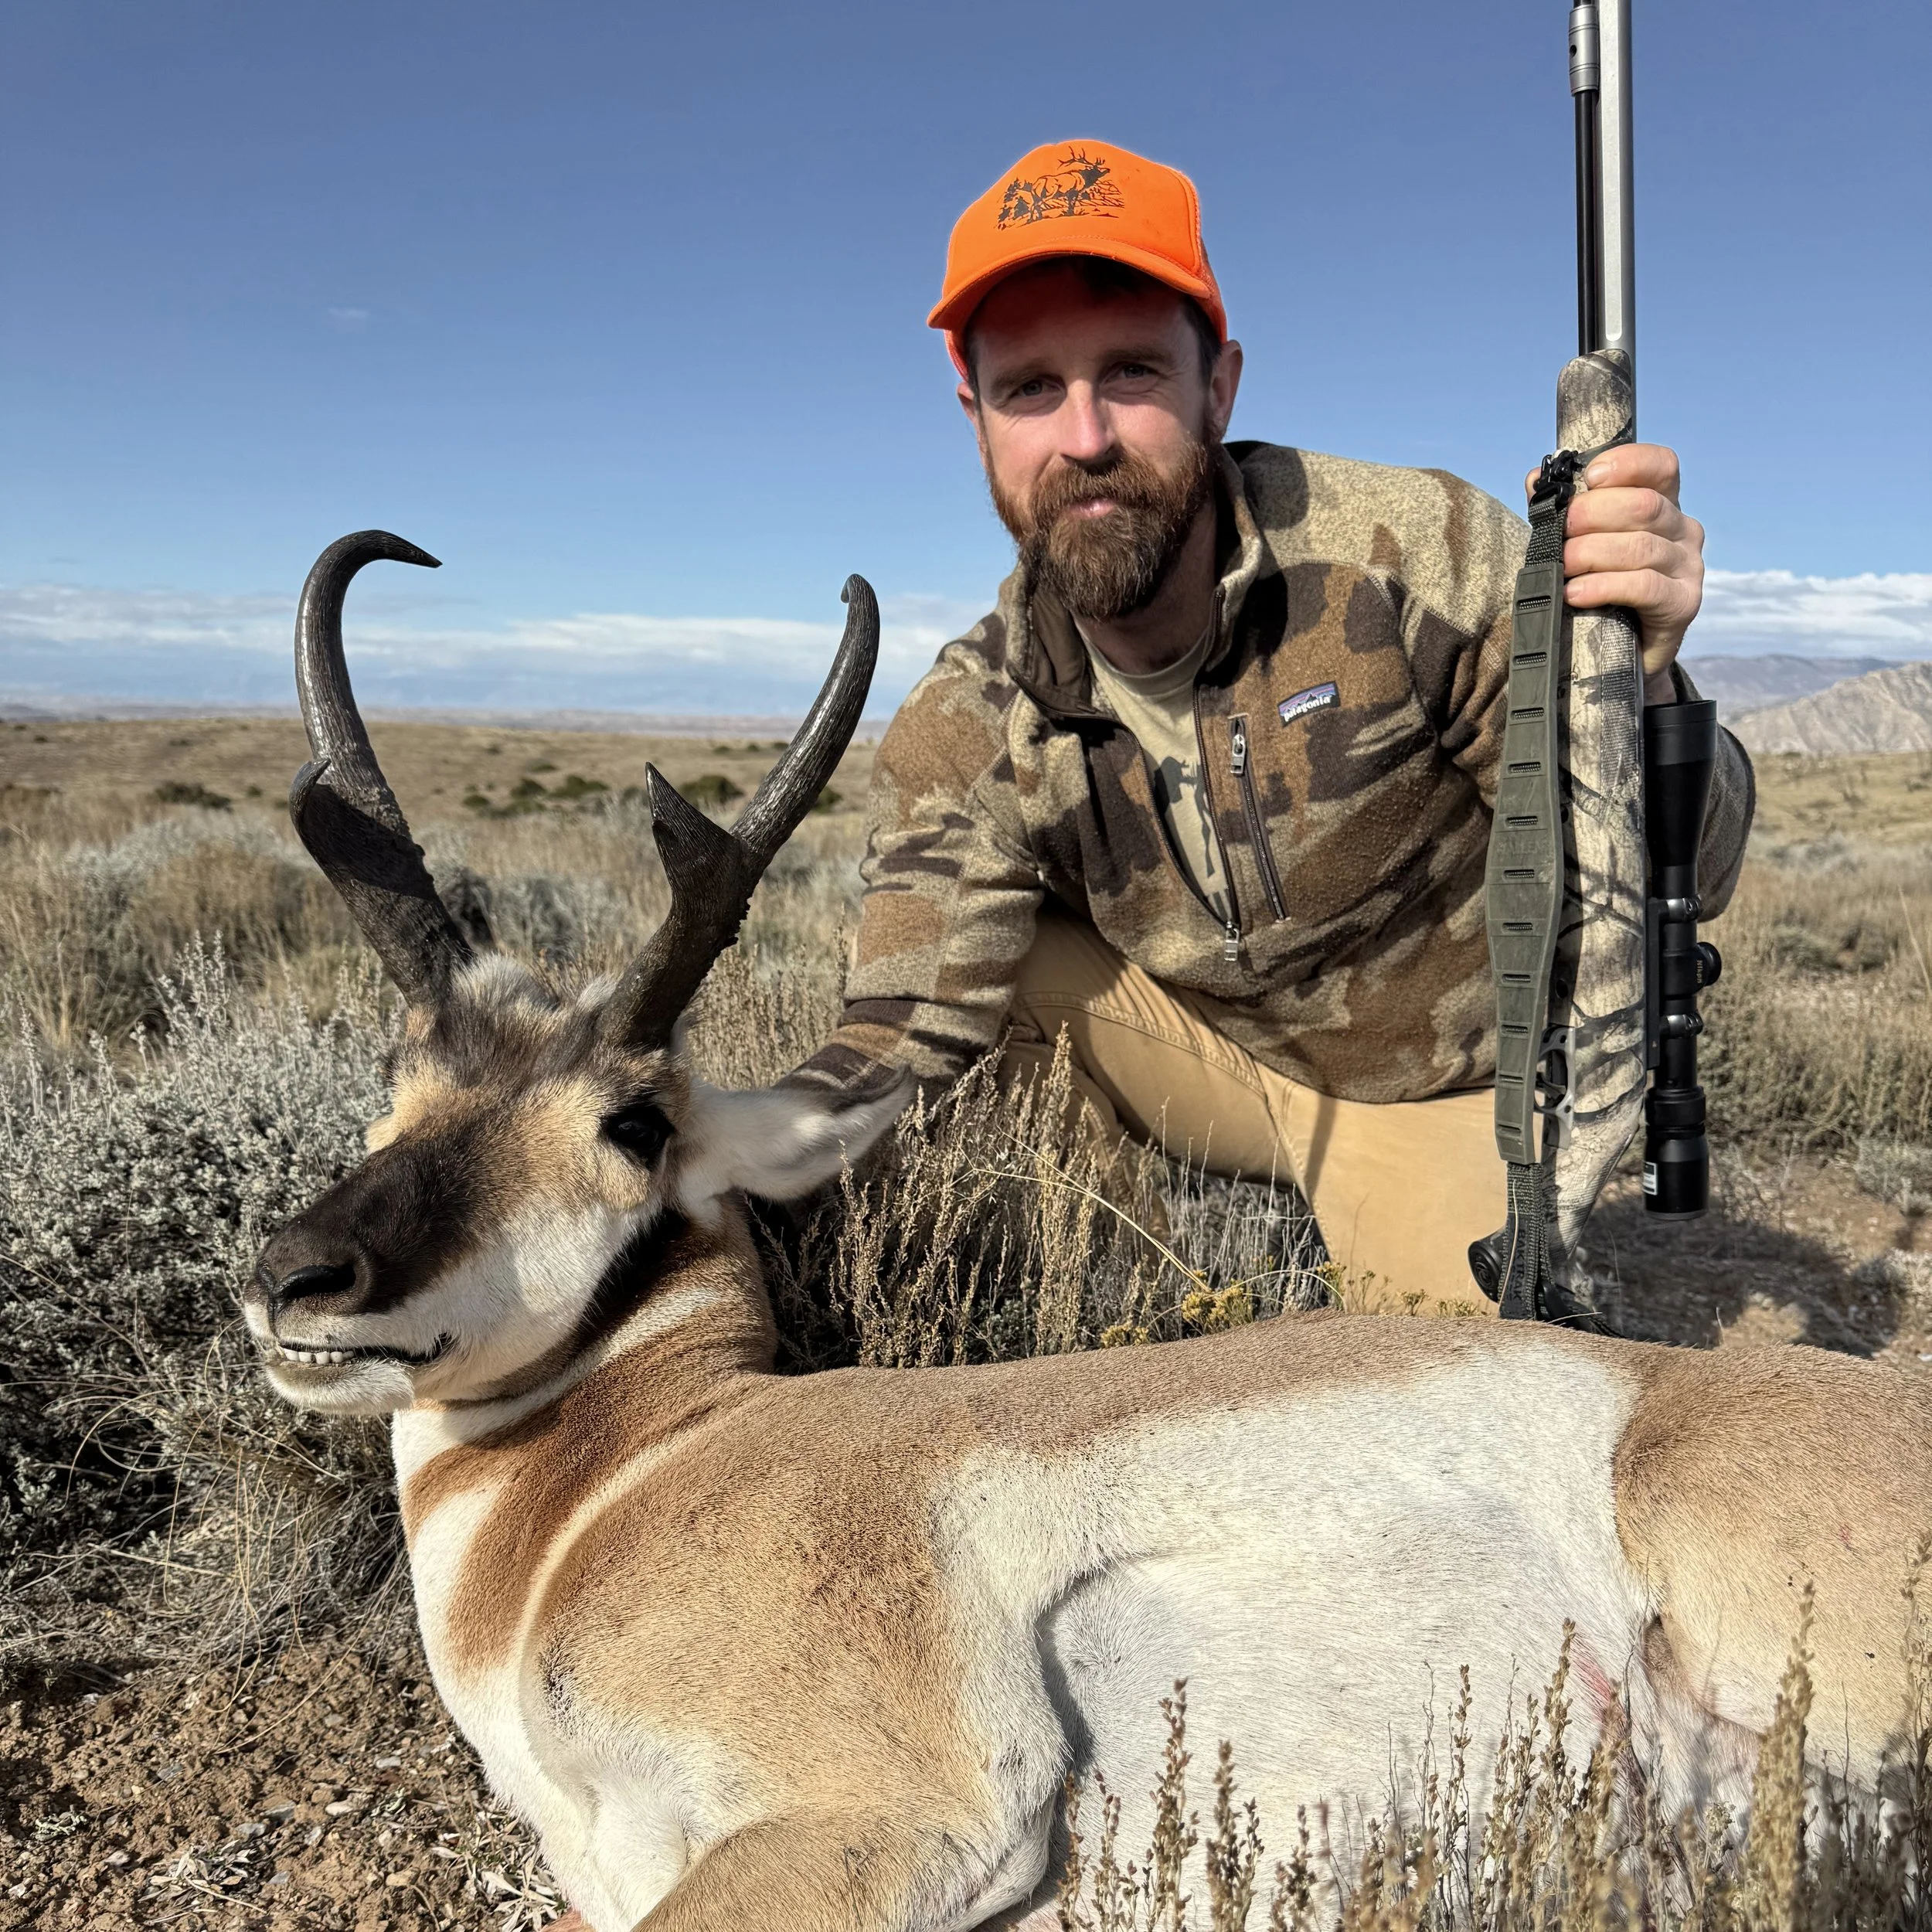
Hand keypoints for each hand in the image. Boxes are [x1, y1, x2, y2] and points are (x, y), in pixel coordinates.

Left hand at [1524, 442, 1703, 704]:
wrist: (1617, 656)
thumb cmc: (1598, 591)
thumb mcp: (1580, 545)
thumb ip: (1563, 510)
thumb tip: (1536, 478)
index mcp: (1662, 505)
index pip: (1661, 466)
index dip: (1627, 463)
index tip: (1589, 477)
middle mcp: (1683, 530)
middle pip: (1644, 505)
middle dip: (1593, 513)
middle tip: (1561, 531)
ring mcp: (1688, 567)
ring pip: (1640, 546)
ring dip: (1591, 553)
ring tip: (1562, 566)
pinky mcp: (1684, 604)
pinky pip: (1644, 586)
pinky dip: (1604, 586)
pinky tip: (1576, 593)